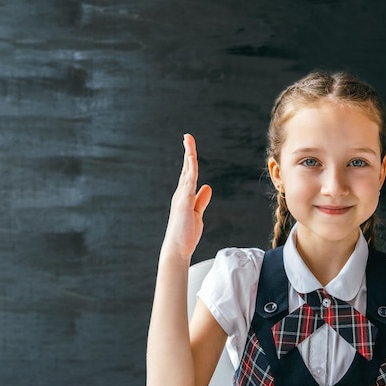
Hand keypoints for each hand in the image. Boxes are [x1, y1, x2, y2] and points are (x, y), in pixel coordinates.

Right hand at [163, 133, 211, 259]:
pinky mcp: (184, 202)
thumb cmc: (186, 233)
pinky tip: (192, 159)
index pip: (189, 173)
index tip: (190, 146)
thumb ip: (201, 200)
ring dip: (188, 155)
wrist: (178, 248)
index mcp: (185, 195)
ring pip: (187, 171)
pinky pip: (189, 182)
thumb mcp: (197, 213)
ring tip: (188, 140)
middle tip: (187, 136)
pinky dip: (191, 169)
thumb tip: (208, 187)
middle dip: (187, 151)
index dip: (190, 159)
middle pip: (186, 168)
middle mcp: (181, 193)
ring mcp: (182, 197)